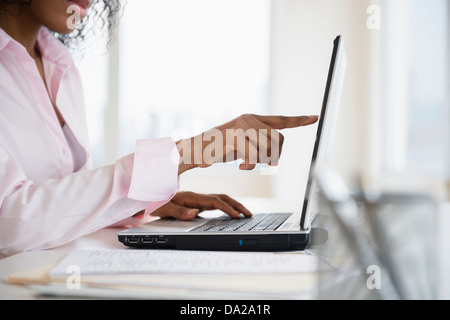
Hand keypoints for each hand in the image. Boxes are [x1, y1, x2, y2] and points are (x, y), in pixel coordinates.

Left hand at [150, 191, 251, 220]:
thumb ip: (178, 212)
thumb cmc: (153, 203)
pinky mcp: (196, 202)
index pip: (214, 201)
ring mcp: (196, 199)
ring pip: (220, 199)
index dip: (227, 208)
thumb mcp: (163, 209)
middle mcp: (195, 196)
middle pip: (221, 197)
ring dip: (233, 205)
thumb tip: (195, 213)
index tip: (237, 216)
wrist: (144, 198)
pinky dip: (226, 206)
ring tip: (244, 213)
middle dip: (236, 205)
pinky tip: (230, 212)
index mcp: (190, 197)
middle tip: (249, 214)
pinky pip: (215, 202)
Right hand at [177, 114, 317, 173]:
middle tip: (259, 163)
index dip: (299, 120)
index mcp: (253, 119)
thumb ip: (258, 143)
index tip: (315, 117)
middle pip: (279, 140)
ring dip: (260, 161)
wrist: (196, 150)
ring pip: (269, 148)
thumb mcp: (242, 144)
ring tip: (246, 164)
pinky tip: (241, 166)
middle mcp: (250, 119)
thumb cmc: (219, 149)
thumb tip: (276, 150)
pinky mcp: (235, 136)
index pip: (280, 120)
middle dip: (273, 155)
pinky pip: (254, 155)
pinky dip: (250, 165)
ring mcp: (242, 126)